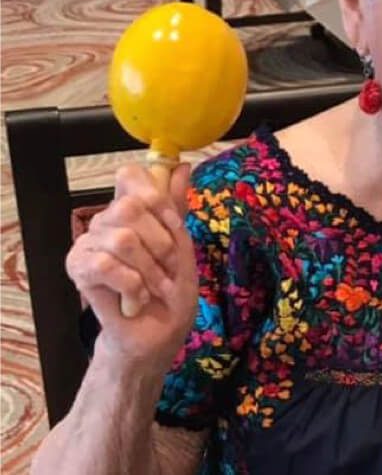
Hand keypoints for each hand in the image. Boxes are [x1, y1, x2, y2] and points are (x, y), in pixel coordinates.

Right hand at [66, 163, 198, 374]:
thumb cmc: (171, 290)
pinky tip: (136, 299)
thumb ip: (177, 207)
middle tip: (169, 269)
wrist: (156, 334)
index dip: (157, 198)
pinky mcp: (78, 269)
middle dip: (161, 242)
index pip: (131, 175)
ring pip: (122, 238)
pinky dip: (131, 285)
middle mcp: (107, 220)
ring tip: (155, 289)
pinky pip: (106, 265)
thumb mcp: (183, 246)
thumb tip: (183, 167)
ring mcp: (89, 243)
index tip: (175, 227)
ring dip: (150, 270)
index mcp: (133, 210)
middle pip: (130, 206)